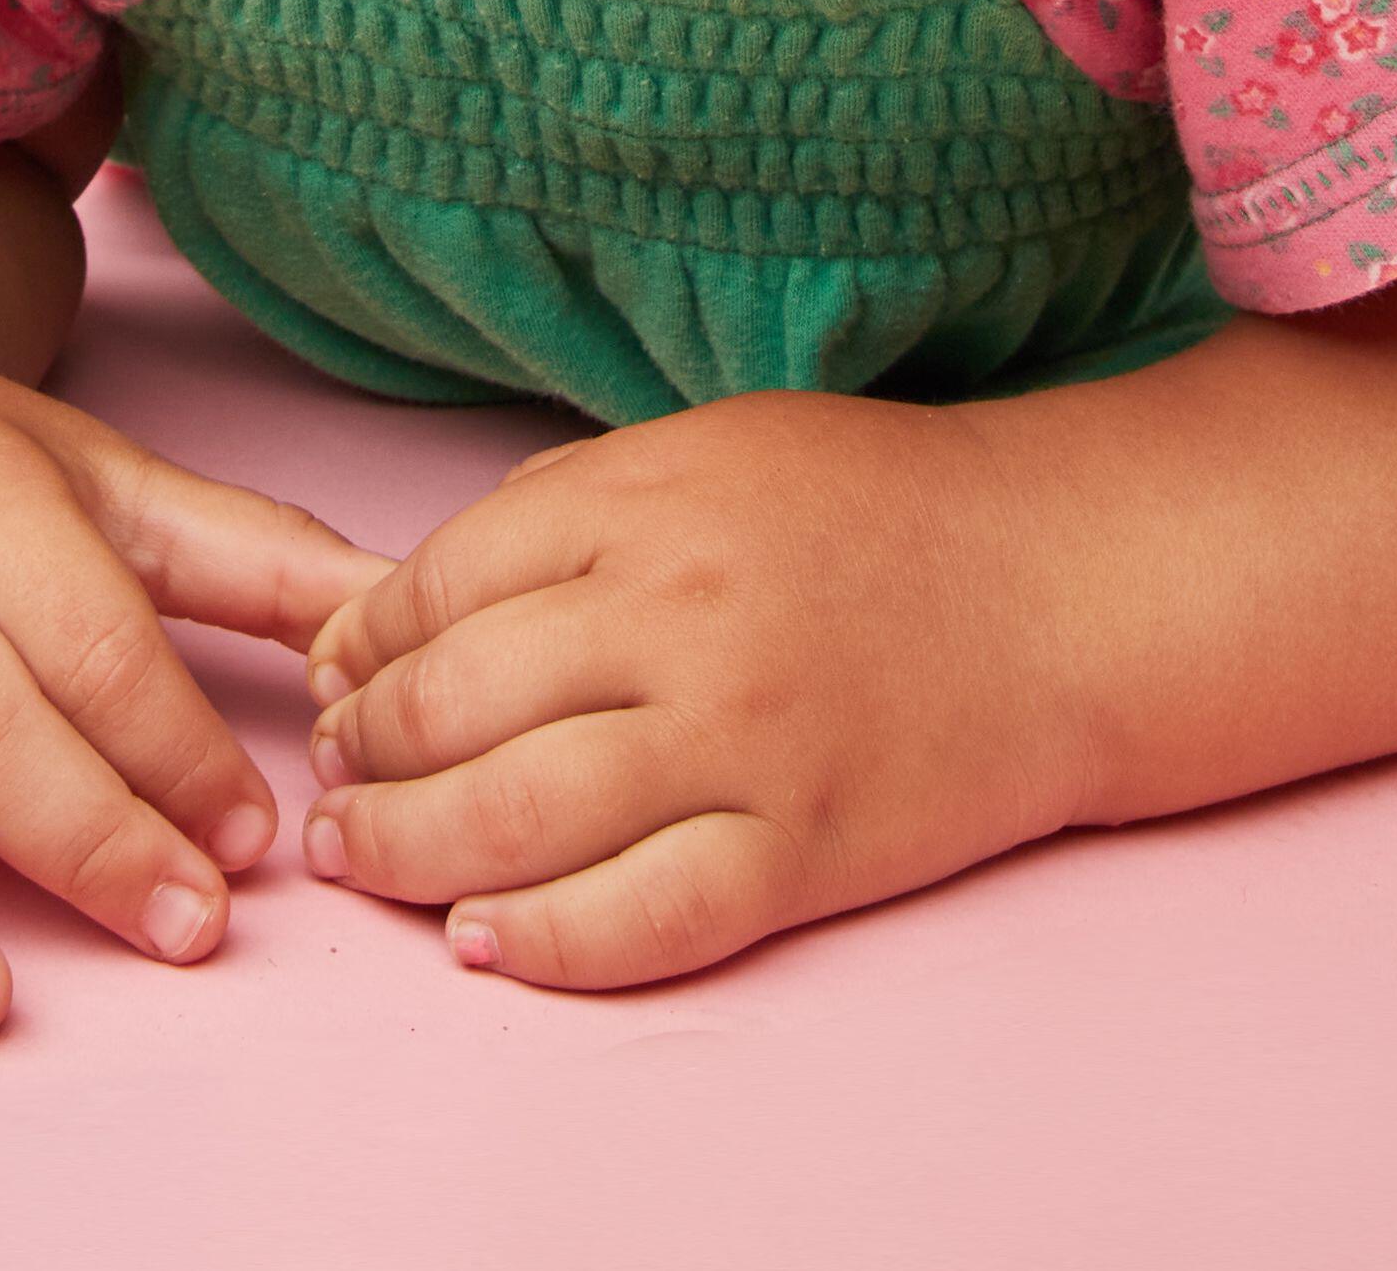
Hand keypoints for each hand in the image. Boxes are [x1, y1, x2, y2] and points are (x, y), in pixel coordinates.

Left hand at [296, 390, 1082, 987]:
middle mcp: (677, 619)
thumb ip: (559, 510)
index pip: (433, 586)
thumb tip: (400, 608)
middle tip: (332, 783)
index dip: (358, 648)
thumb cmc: (876, 510)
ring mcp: (743, 743)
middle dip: (360, 756)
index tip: (334, 684)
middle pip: (451, 707)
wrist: (1064, 584)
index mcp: (640, 504)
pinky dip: (548, 944)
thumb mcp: (703, 451)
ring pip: (520, 819)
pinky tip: (483, 941)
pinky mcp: (806, 850)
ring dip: (410, 852)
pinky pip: (648, 918)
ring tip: (365, 860)